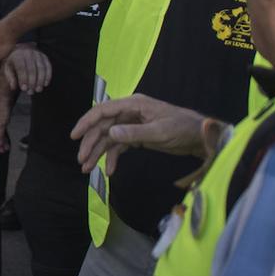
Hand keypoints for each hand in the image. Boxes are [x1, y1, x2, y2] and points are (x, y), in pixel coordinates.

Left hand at [2, 44, 51, 93]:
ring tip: (38, 90)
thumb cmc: (14, 62)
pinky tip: (45, 84)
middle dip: (32, 82)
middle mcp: (28, 53)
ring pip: (41, 68)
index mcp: (17, 55)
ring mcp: (38, 54)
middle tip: (31, 92)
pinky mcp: (45, 57)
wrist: (22, 50)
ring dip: (41, 80)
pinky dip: (48, 76)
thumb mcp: (8, 68)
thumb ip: (10, 77)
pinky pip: (48, 67)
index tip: (24, 89)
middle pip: (32, 69)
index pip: (21, 68)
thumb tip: (13, 87)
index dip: (23, 79)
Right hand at [71, 94, 209, 175]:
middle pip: (102, 127)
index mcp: (133, 105)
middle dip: (90, 144)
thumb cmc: (183, 128)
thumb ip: (134, 133)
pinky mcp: (136, 137)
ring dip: (97, 153)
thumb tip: (110, 134)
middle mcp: (129, 113)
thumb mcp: (160, 132)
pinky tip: (109, 170)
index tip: (74, 136)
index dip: (86, 122)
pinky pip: (119, 147)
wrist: (200, 137)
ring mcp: (132, 125)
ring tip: (87, 169)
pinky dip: (113, 158)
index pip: (103, 111)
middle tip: (82, 161)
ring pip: (108, 139)